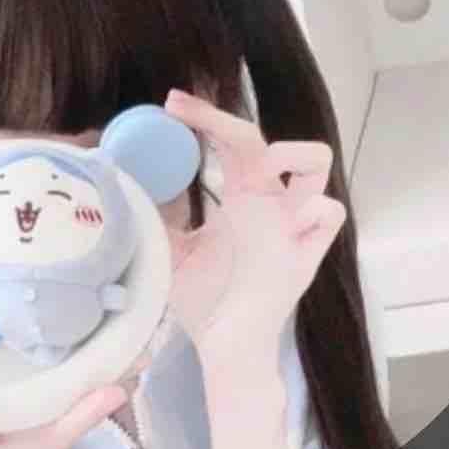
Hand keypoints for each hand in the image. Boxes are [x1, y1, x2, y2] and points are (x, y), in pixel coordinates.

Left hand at [164, 89, 345, 357]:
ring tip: (258, 168)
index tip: (171, 104)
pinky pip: (329, 214)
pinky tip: (288, 220)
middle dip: (222, 119)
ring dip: (290, 153)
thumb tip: (120, 182)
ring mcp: (292, 223)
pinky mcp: (308, 252)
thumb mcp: (172, 248)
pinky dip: (313, 208)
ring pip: (318, 162)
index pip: (230, 140)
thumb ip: (157, 215)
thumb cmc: (203, 297)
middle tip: (178, 108)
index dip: (205, 117)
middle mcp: (269, 200)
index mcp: (242, 194)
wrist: (223, 344)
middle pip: (260, 139)